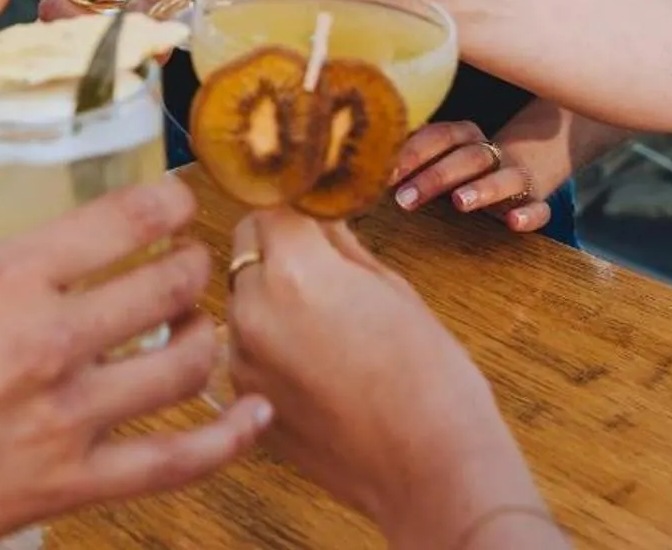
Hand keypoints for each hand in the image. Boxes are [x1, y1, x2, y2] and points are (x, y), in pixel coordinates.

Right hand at [0, 178, 269, 547]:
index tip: (177, 198)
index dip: (166, 202)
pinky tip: (254, 418)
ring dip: (206, 339)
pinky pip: (176, 464)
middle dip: (191, 268)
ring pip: (184, 365)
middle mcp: (47, 341)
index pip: (117, 221)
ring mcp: (67, 419)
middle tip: (191, 263)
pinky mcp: (71, 487)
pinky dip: (228, 439)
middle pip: (166, 286)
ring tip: (202, 328)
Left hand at [225, 210, 549, 546]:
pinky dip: (267, 339)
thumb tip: (320, 218)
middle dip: (276, 240)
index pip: (271, 203)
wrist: (430, 469)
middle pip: (246, 243)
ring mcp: (243, 359)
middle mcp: (255, 310)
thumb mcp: (393, 289)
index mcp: (296, 272)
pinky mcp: (245, 397)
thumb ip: (343, 247)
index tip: (310, 203)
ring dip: (268, 290)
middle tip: (318, 255)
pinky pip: (244, 345)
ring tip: (322, 318)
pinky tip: (313, 359)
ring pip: (241, 294)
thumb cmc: (430, 377)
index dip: (296, 201)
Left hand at [390, 122, 557, 233]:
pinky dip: (530, 214)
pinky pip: (539, 207)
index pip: (440, 136)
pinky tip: (514, 223)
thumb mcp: (436, 160)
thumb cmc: (460, 169)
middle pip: (469, 156)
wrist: (517, 171)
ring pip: (507, 176)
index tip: (386, 176)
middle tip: (407, 198)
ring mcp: (516, 176)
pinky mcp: (534, 201)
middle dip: (437, 176)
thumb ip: (408, 162)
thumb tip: (362, 170)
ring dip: (483, 188)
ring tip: (460, 202)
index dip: (413, 153)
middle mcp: (492, 152)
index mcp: (464, 137)